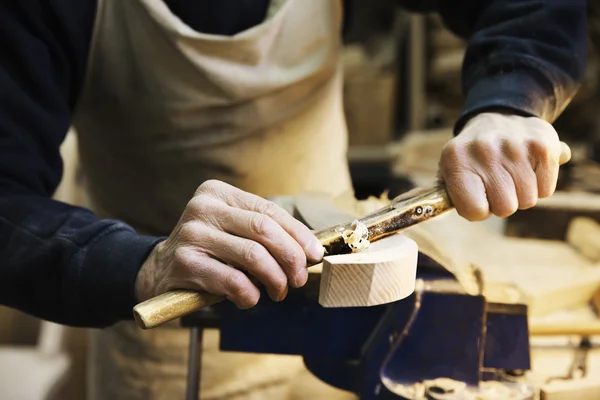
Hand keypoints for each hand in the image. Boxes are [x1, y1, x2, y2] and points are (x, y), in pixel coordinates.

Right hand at [135, 180, 323, 307]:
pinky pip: (233, 281)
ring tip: (279, 292)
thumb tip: (309, 250)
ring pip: (253, 256)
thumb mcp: (232, 230)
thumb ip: (263, 232)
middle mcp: (203, 208)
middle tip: (299, 279)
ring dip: (275, 279)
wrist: (160, 270)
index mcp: (218, 192)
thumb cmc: (210, 251)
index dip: (298, 234)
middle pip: (264, 230)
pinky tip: (251, 298)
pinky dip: (251, 294)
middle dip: (291, 257)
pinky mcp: (185, 263)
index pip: (269, 211)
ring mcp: (192, 234)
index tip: (315, 254)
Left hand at [439, 112, 569, 220]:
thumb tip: (408, 203)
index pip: (474, 211)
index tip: (478, 198)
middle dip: (502, 203)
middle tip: (496, 184)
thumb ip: (432, 194)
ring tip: (511, 174)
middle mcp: (484, 149)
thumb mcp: (448, 171)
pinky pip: (547, 189)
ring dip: (521, 194)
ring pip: (528, 200)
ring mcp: (515, 145)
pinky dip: (541, 185)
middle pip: (505, 208)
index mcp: (455, 159)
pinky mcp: (543, 144)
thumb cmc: (470, 157)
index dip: (478, 210)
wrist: (500, 117)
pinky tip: (528, 168)